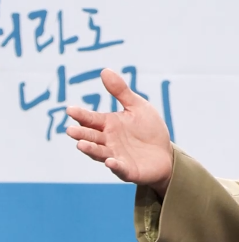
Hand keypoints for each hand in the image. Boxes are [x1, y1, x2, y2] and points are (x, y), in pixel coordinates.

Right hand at [66, 68, 173, 196]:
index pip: (92, 119)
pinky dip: (115, 166)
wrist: (165, 153)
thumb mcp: (137, 107)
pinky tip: (110, 162)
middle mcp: (108, 141)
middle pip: (92, 137)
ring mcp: (116, 156)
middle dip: (82, 134)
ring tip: (81, 145)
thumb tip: (104, 70)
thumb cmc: (149, 129)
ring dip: (91, 150)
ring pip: (100, 153)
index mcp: (109, 125)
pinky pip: (120, 169)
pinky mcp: (128, 170)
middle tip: (71, 130)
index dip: (81, 115)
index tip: (70, 110)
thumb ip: (121, 91)